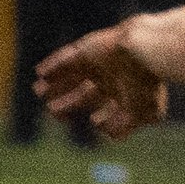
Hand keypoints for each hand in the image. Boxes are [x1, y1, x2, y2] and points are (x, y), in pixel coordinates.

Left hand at [36, 24, 167, 139]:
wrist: (145, 54)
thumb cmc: (146, 86)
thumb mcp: (142, 114)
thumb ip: (123, 127)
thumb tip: (106, 134)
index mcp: (126, 91)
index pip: (109, 106)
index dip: (100, 116)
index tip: (94, 121)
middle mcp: (111, 77)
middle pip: (84, 91)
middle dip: (68, 101)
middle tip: (52, 111)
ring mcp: (98, 62)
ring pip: (73, 74)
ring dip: (56, 84)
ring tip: (38, 92)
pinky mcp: (87, 49)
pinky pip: (66, 58)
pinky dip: (53, 66)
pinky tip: (40, 73)